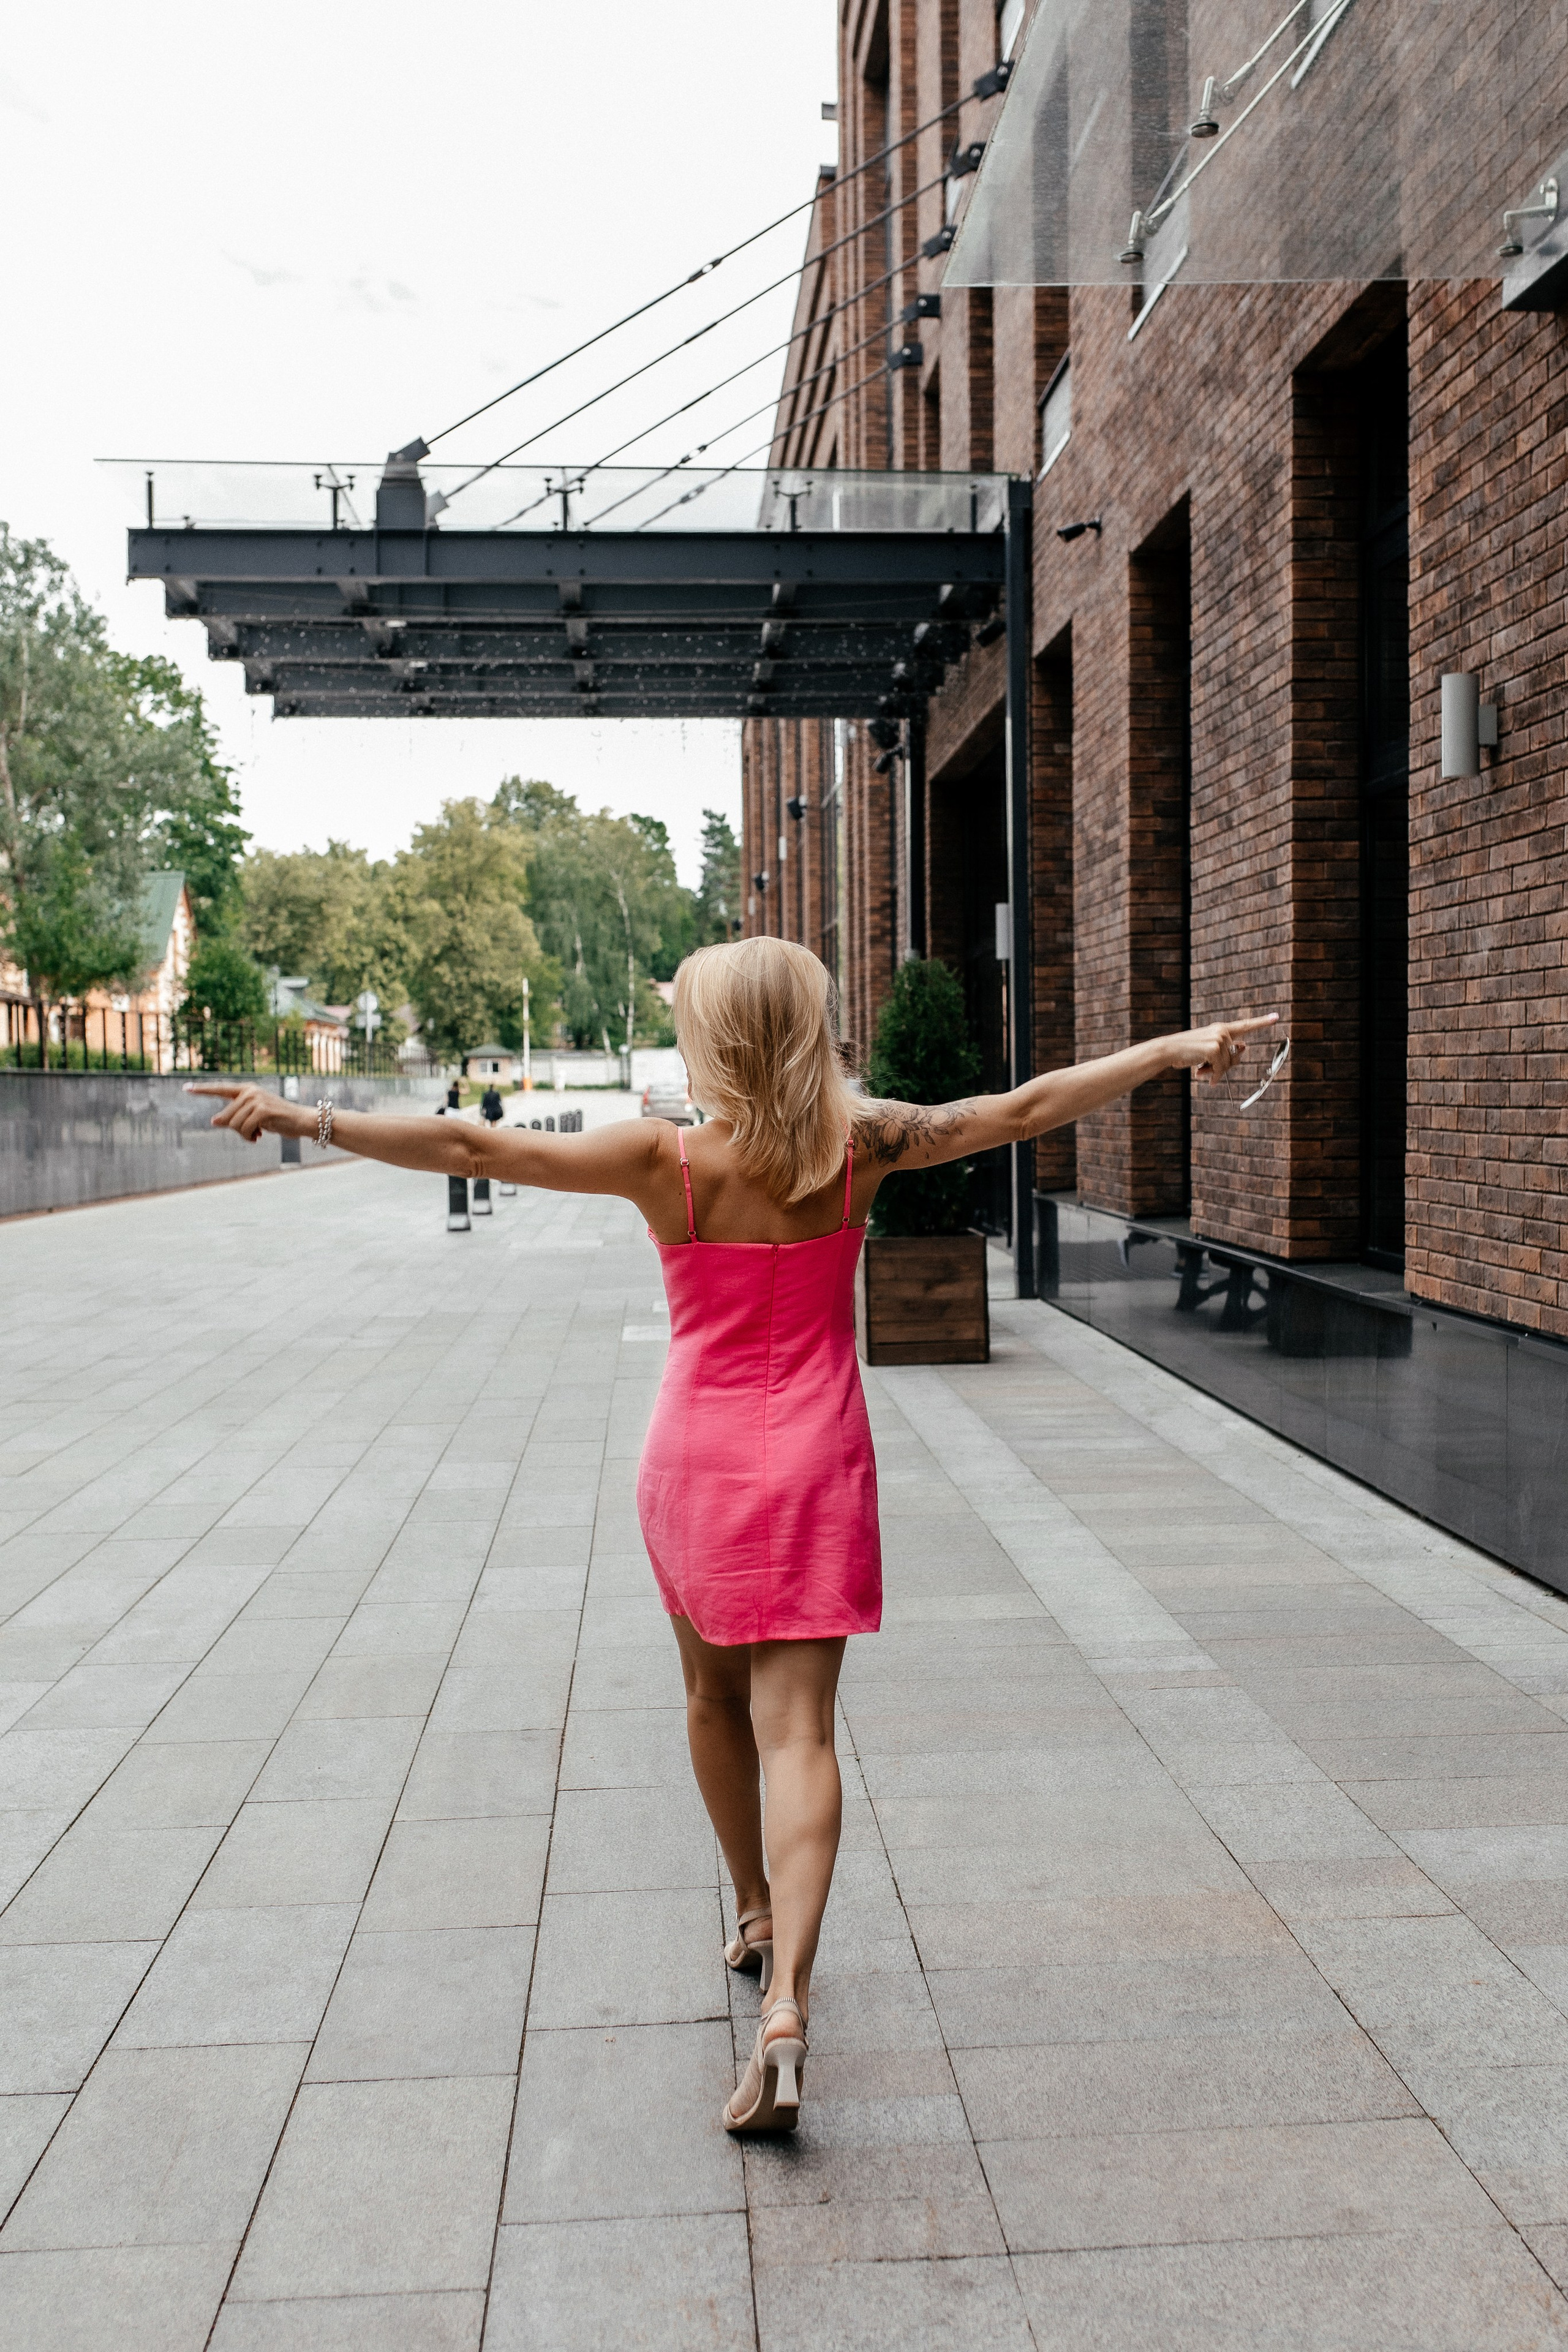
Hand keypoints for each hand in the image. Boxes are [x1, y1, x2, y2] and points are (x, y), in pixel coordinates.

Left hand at [184, 1081, 301, 1141]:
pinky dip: (249, 1136)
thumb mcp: (253, 1117)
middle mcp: (249, 1091)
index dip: (202, 1090)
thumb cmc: (277, 1119)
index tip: (186, 1088)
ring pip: (233, 1125)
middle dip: (236, 1131)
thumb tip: (213, 1121)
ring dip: (244, 1135)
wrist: (301, 1120)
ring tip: (257, 1134)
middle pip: (226, 1117)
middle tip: (252, 1134)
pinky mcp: (262, 1109)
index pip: (220, 1089)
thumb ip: (235, 1116)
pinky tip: (259, 1137)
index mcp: (246, 1090)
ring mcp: (255, 1099)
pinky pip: (244, 1129)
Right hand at [1167, 1014, 1278, 1083]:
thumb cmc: (1187, 1051)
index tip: (1276, 1017)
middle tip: (1207, 1070)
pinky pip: (1220, 1068)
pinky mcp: (1214, 1048)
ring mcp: (1220, 1039)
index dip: (1262, 1022)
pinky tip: (1201, 1074)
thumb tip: (1244, 1047)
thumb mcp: (1208, 1050)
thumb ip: (1226, 1050)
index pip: (1245, 1025)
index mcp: (1221, 1028)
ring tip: (1200, 1070)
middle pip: (1236, 1056)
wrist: (1168, 1050)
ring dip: (1216, 1071)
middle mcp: (1223, 1031)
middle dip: (1224, 1066)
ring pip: (1228, 1064)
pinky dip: (1213, 1075)